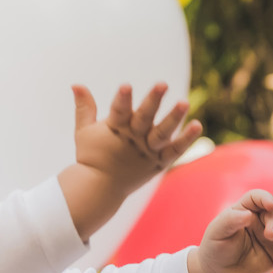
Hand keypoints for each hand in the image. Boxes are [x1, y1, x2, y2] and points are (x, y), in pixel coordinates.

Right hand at [71, 82, 202, 193]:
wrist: (99, 189)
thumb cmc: (91, 157)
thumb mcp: (84, 131)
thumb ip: (84, 107)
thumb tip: (76, 83)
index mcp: (115, 129)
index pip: (118, 111)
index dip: (122, 99)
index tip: (126, 85)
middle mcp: (133, 139)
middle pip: (144, 118)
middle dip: (152, 100)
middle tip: (162, 83)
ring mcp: (147, 151)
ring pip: (162, 133)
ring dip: (174, 118)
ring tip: (184, 102)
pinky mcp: (158, 162)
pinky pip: (175, 151)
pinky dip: (186, 140)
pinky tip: (197, 125)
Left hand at [187, 189, 272, 272]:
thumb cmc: (215, 248)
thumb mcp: (217, 232)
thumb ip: (231, 220)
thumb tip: (250, 215)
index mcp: (245, 211)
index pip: (258, 198)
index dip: (266, 198)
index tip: (271, 206)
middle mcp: (261, 221)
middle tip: (269, 235)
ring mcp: (272, 237)